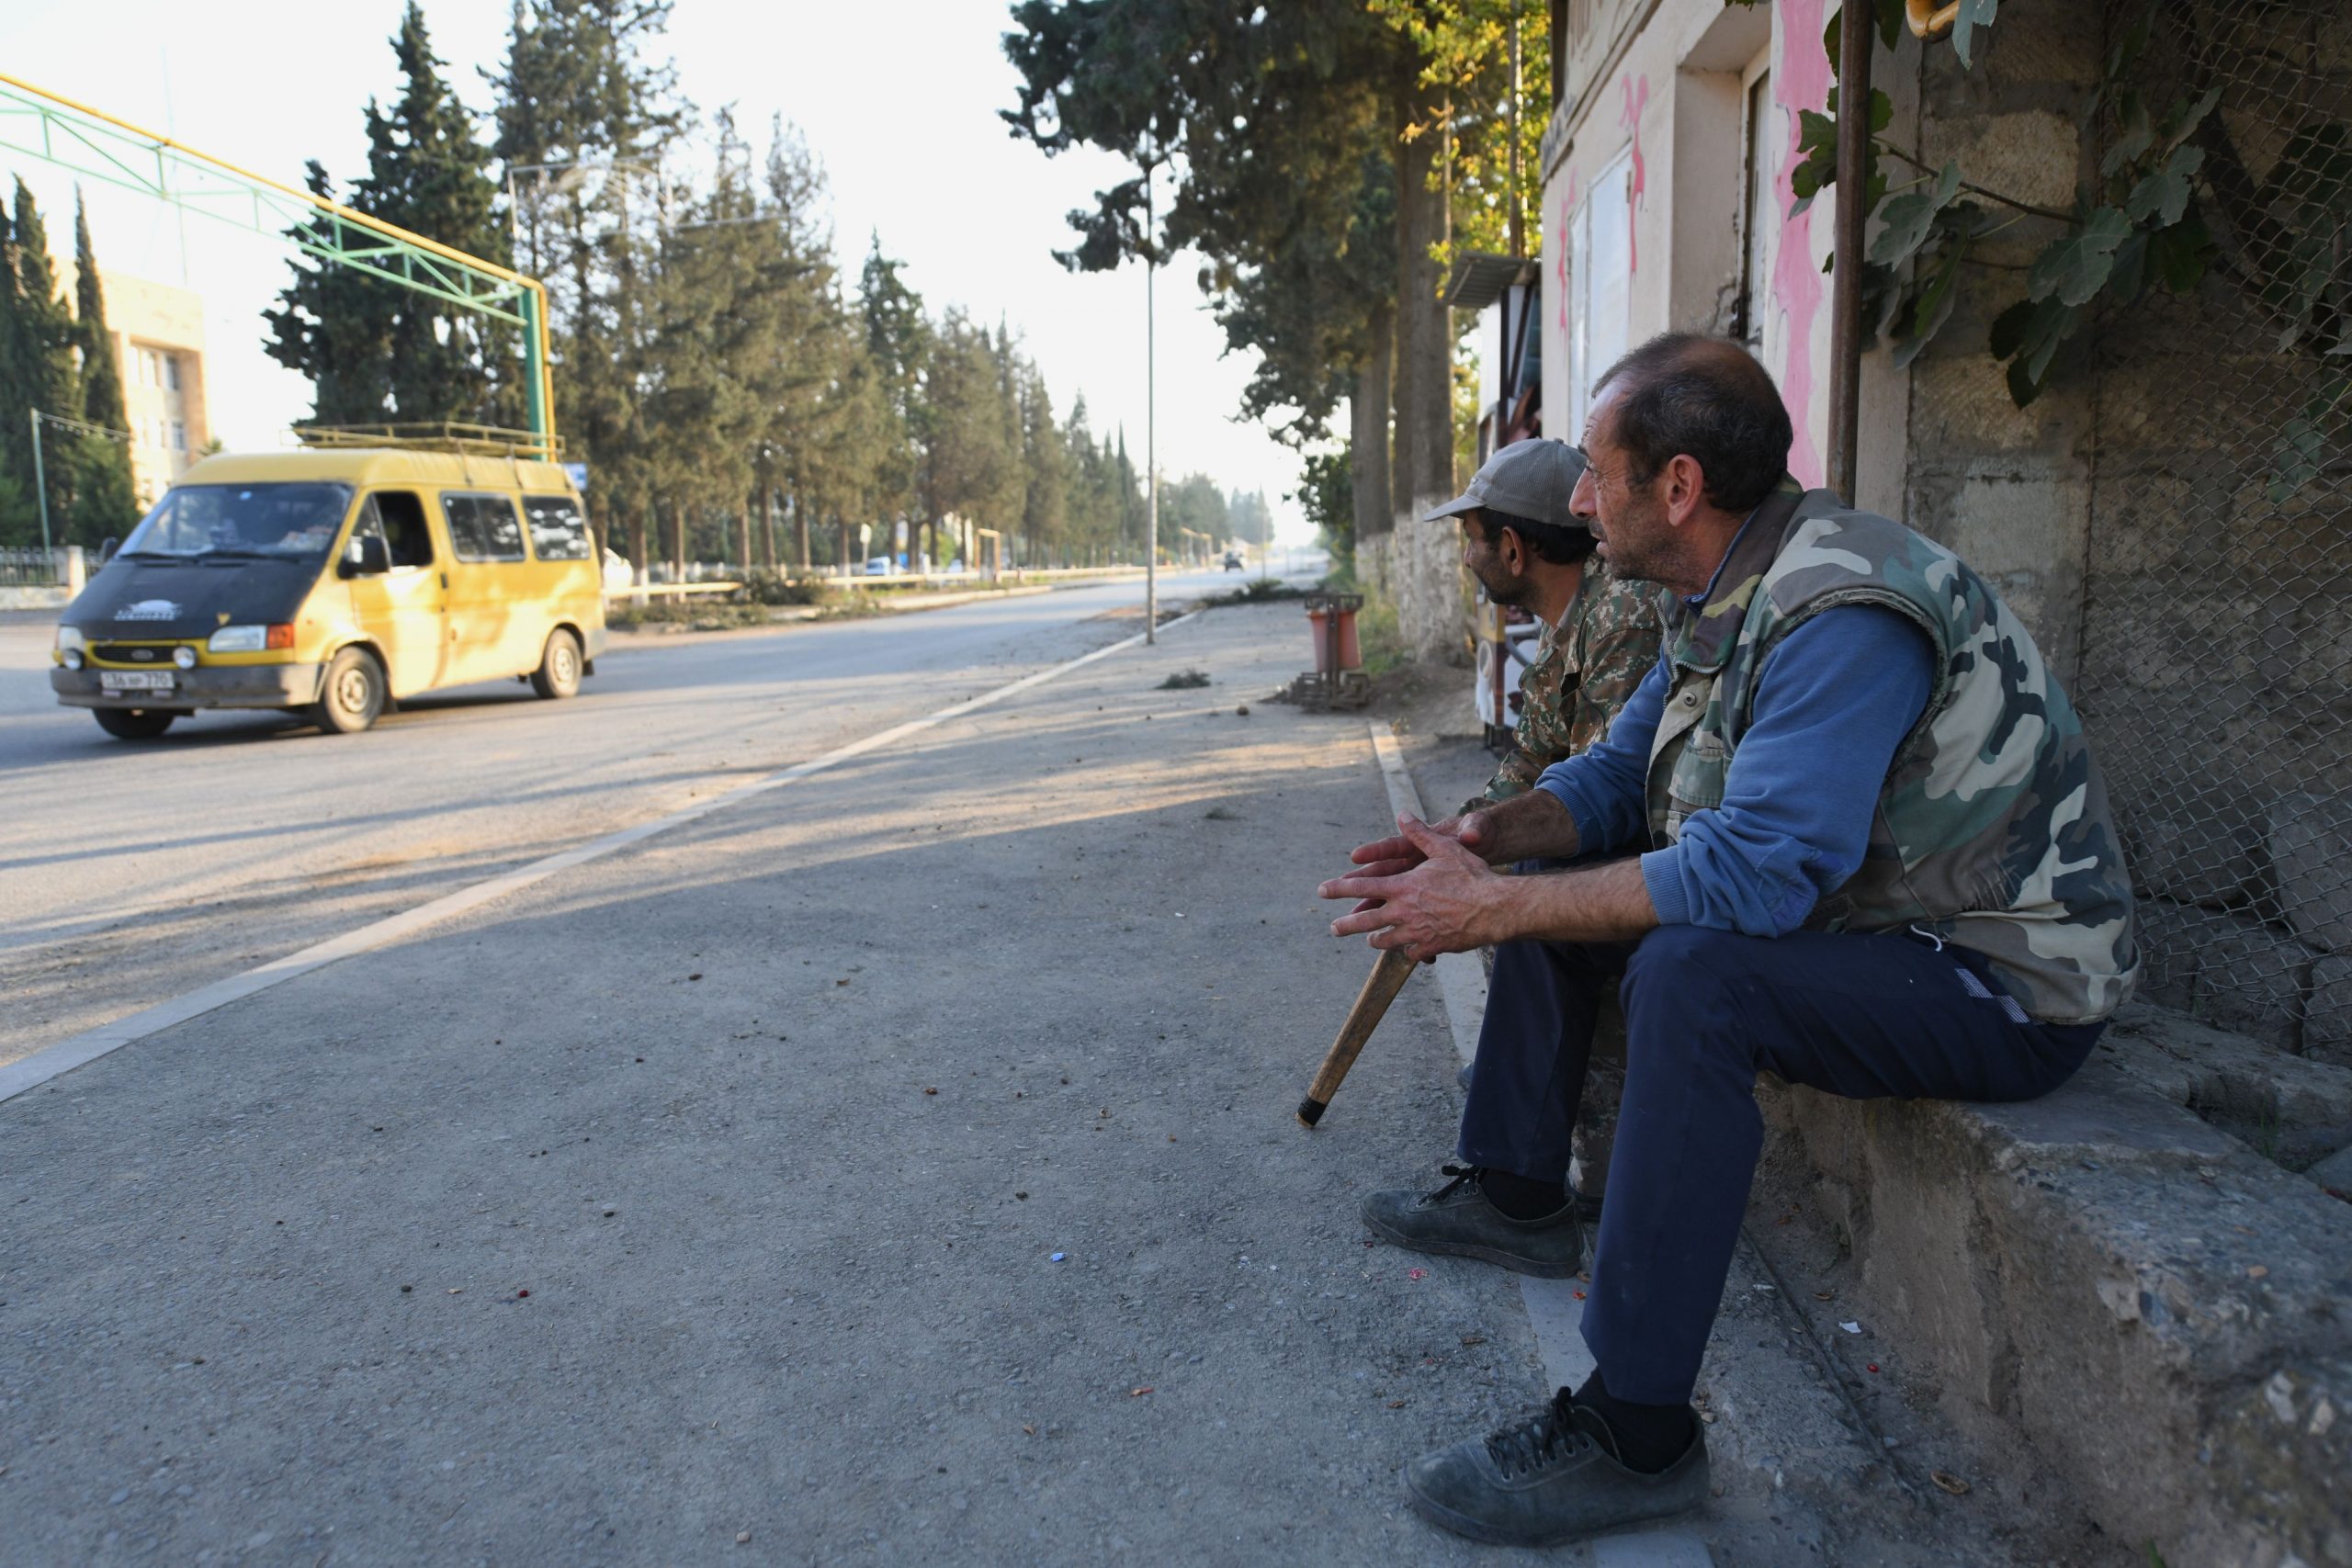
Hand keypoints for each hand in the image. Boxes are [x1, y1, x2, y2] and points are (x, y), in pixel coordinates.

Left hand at [1318, 814, 1504, 960]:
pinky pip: (1411, 952)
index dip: (1339, 888)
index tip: (1322, 890)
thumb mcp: (1444, 848)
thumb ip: (1420, 833)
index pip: (1362, 886)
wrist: (1495, 908)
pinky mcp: (1431, 947)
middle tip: (1333, 928)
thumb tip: (1403, 814)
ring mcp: (1415, 932)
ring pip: (1385, 940)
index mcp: (1402, 886)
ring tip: (1369, 940)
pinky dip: (1407, 950)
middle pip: (1365, 921)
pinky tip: (1407, 948)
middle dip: (1345, 925)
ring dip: (1375, 939)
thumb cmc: (1471, 875)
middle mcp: (1403, 911)